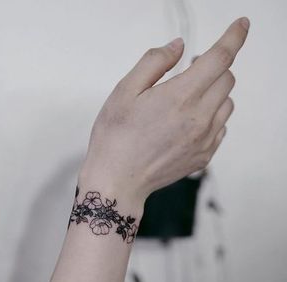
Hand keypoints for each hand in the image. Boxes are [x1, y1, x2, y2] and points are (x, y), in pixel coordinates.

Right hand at [80, 17, 249, 203]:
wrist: (118, 181)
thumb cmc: (115, 137)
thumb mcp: (124, 91)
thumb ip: (154, 62)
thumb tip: (178, 47)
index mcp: (179, 97)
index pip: (220, 57)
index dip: (234, 37)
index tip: (241, 26)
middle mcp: (199, 118)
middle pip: (226, 79)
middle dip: (213, 68)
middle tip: (190, 71)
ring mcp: (204, 140)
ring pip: (226, 104)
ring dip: (213, 93)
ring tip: (185, 101)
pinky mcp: (204, 156)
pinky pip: (221, 127)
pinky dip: (212, 117)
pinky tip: (188, 123)